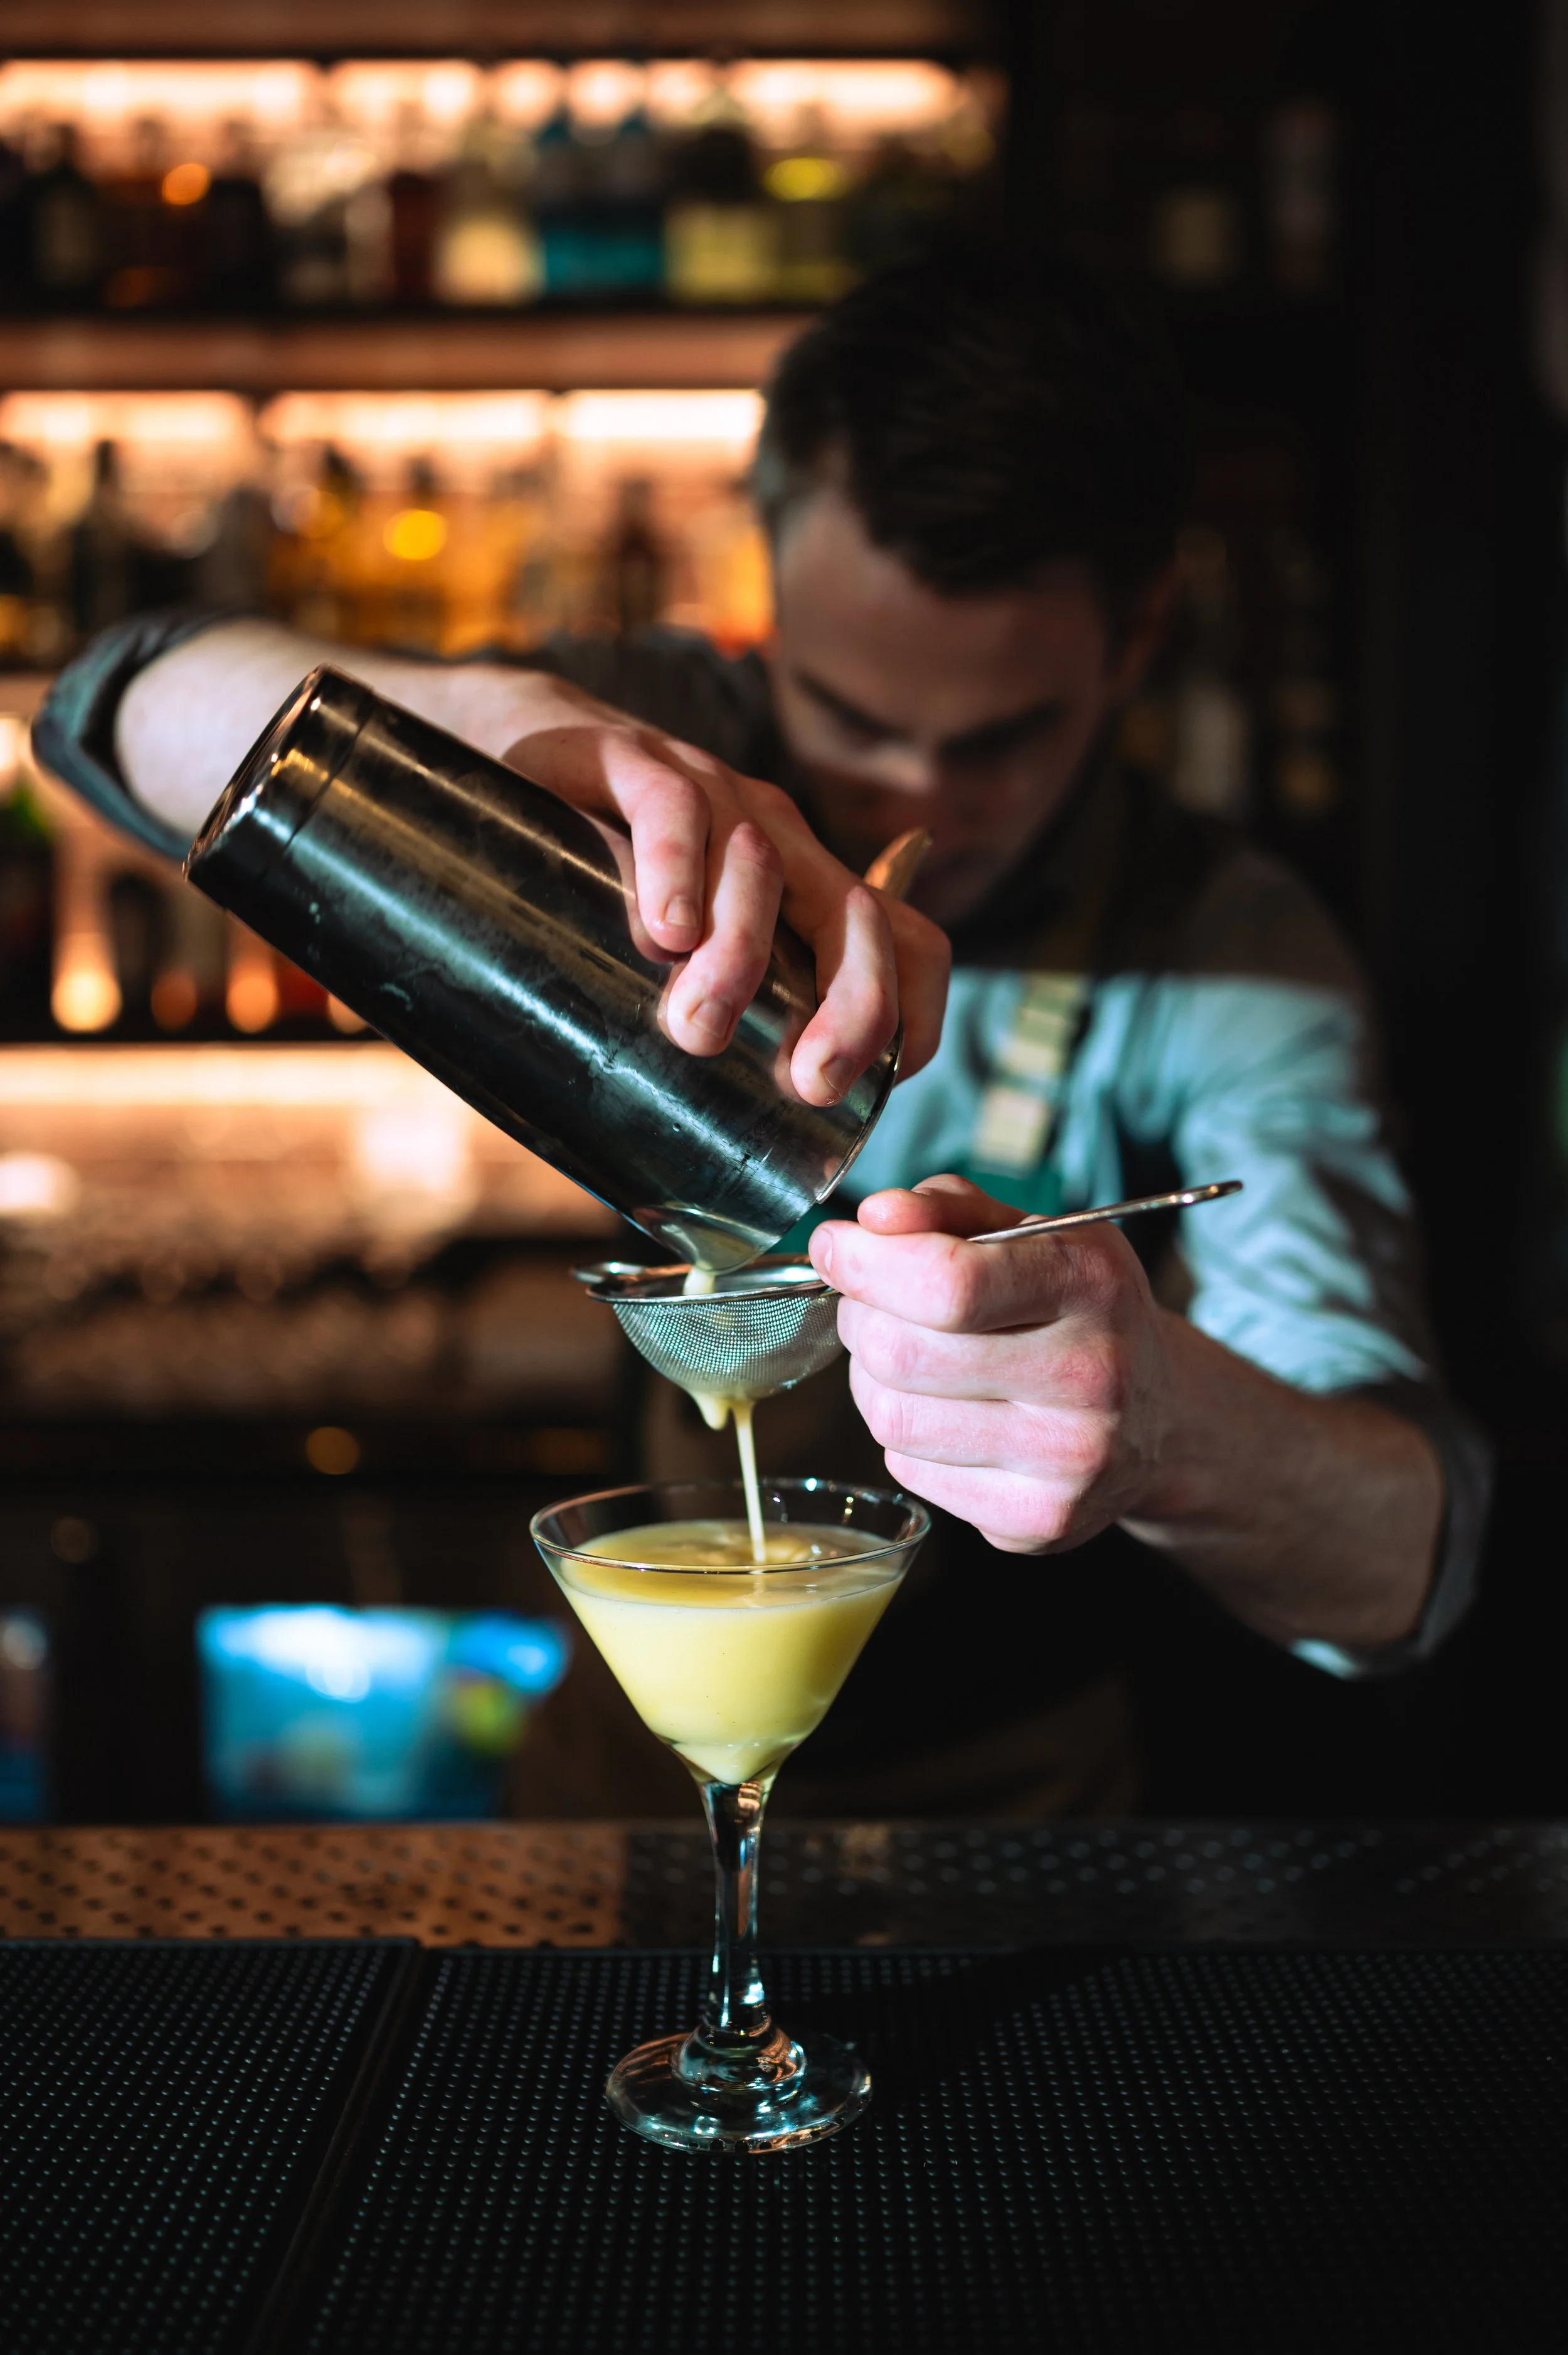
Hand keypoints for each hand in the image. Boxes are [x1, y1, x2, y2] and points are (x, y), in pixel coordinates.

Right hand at [495, 671, 949, 1103]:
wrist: (514, 741)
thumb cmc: (598, 875)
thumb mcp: (673, 953)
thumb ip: (699, 1026)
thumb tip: (694, 1168)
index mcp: (803, 887)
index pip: (908, 945)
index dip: (911, 1019)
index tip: (861, 1092)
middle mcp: (777, 837)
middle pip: (859, 917)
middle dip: (855, 1008)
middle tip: (808, 1082)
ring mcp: (712, 792)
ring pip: (761, 866)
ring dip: (741, 956)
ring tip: (695, 1025)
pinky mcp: (632, 761)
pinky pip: (675, 809)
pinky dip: (677, 873)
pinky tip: (661, 933)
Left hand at [808, 1174, 1173, 1551]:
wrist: (1161, 1417)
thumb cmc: (1079, 1311)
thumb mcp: (1034, 1233)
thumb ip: (947, 1209)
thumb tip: (875, 1218)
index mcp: (1092, 1284)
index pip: (949, 1284)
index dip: (865, 1263)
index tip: (836, 1245)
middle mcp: (1091, 1375)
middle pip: (900, 1352)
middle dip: (861, 1317)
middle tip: (873, 1304)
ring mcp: (1067, 1460)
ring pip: (890, 1418)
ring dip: (872, 1378)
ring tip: (908, 1357)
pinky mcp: (1036, 1521)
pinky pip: (906, 1469)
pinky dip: (903, 1436)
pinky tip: (945, 1413)